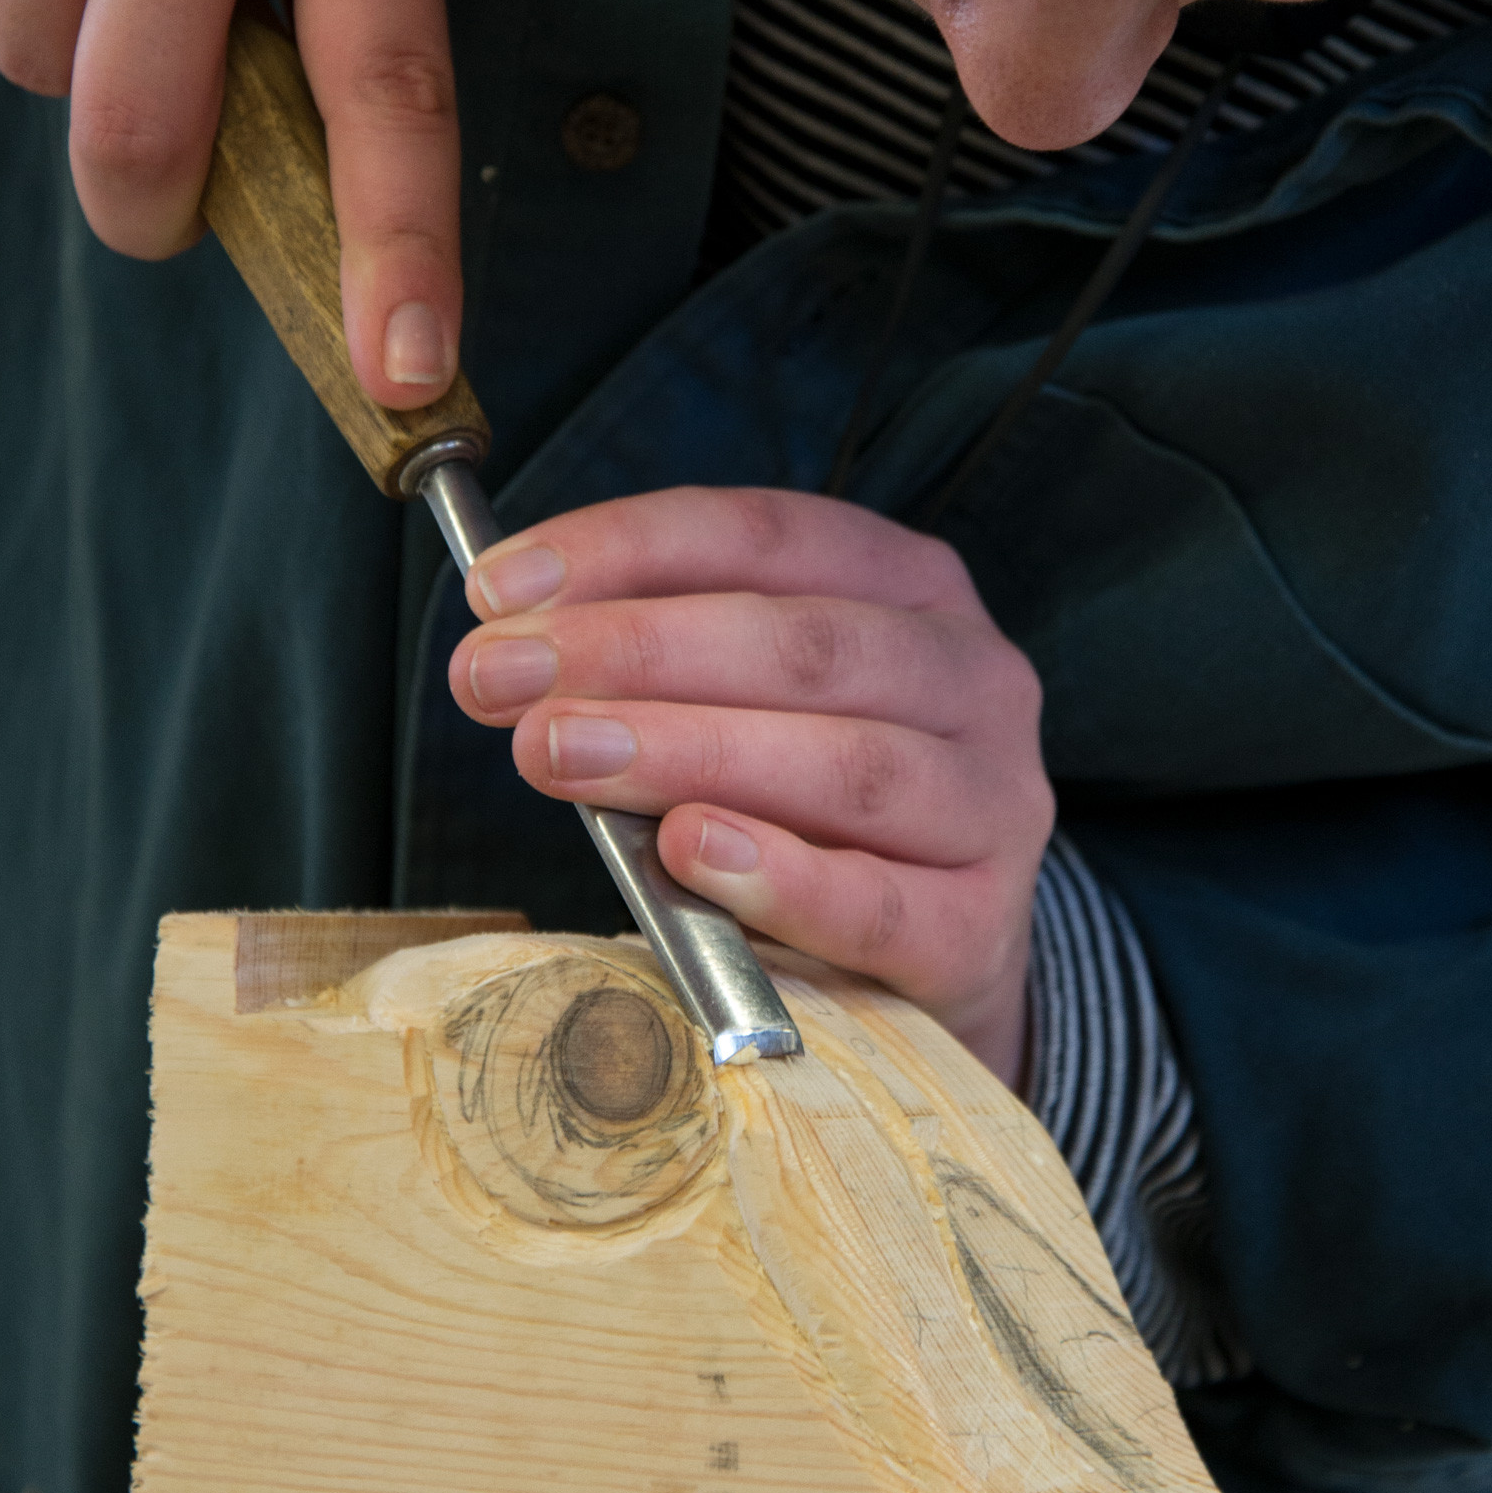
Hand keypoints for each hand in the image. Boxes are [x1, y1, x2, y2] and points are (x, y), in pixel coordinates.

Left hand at [450, 488, 1053, 1084]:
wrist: (936, 957)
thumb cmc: (813, 810)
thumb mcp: (752, 705)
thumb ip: (665, 671)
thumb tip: (515, 648)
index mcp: (914, 588)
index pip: (768, 535)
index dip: (627, 549)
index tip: (498, 589)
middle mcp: (974, 678)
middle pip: (804, 645)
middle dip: (633, 652)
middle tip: (499, 676)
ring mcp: (994, 804)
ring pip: (846, 766)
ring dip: (685, 751)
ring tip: (558, 754)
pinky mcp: (980, 929)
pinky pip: (877, 903)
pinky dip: (778, 877)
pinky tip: (688, 850)